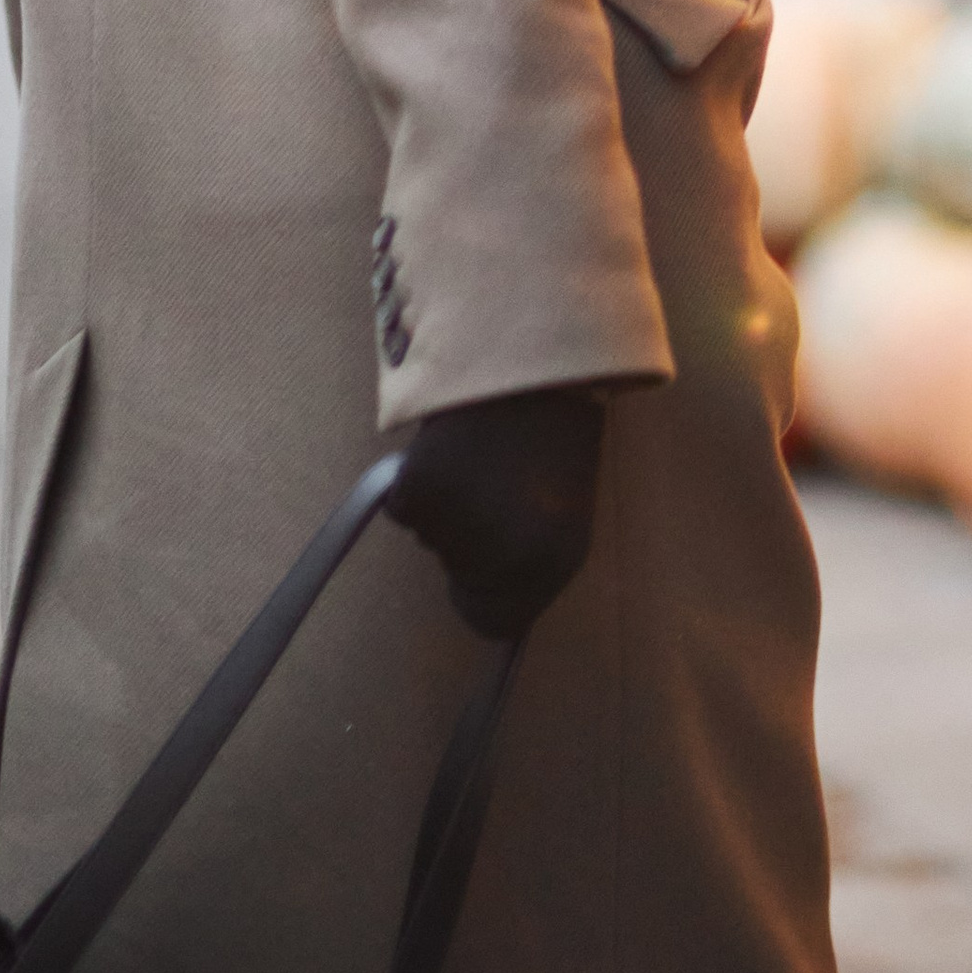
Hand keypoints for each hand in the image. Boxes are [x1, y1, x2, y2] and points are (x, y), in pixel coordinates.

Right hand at [387, 384, 605, 638]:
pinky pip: (404, 505)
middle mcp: (503, 560)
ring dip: (449, 507)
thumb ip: (535, 557)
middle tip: (491, 485)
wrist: (531, 350)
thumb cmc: (556, 419)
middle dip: (469, 546)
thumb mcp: (567, 500)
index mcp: (552, 562)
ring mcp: (458, 528)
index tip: (484, 574)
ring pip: (432, 537)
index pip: (496, 623)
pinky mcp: (417, 494)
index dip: (485, 597)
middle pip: (460, 579)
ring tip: (481, 453)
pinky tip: (450, 443)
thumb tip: (497, 604)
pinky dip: (418, 480)